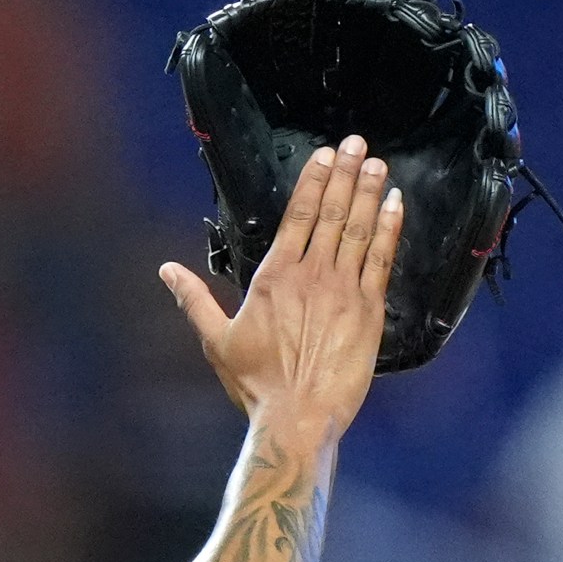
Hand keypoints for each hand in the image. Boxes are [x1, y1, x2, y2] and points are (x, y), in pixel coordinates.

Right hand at [160, 133, 403, 434]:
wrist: (296, 418)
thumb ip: (194, 299)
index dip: (313, 181)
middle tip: (356, 143)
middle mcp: (310, 275)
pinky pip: (381, 261)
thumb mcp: (216, 340)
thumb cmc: (256, 385)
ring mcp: (343, 291)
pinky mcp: (369, 312)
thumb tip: (166, 270)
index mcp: (273, 277)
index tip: (324, 156)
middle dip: (345, 174)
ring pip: (358, 230)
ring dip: (369, 193)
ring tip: (376, 163)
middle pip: (331, 213)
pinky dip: (389, 229)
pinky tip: (396, 204)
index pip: (297, 216)